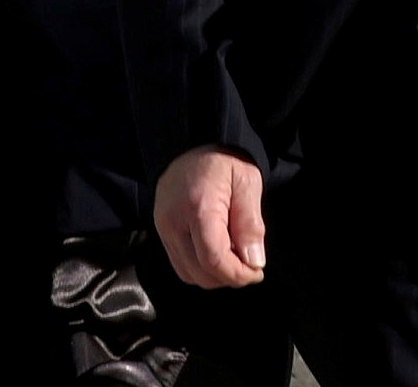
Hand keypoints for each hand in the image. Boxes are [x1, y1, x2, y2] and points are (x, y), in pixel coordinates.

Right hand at [154, 147, 266, 288]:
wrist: (192, 141)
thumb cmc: (223, 160)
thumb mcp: (247, 182)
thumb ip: (251, 224)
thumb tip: (254, 262)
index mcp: (198, 207)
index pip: (214, 260)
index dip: (238, 275)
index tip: (256, 271)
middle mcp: (174, 222)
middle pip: (200, 274)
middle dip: (229, 277)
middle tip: (249, 263)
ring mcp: (163, 228)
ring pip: (189, 274)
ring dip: (214, 275)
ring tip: (233, 255)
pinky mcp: (161, 231)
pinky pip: (181, 265)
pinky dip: (200, 268)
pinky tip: (217, 251)